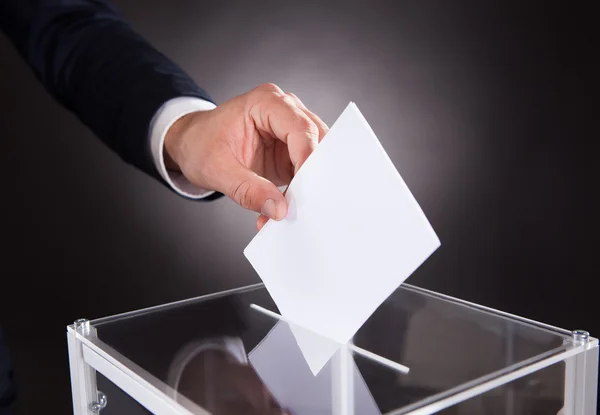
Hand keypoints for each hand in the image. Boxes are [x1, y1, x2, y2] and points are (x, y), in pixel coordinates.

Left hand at [164, 83, 327, 229]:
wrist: (191, 145)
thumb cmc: (199, 145)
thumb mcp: (217, 169)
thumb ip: (247, 189)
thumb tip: (277, 209)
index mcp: (266, 102)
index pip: (300, 128)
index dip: (307, 158)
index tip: (303, 190)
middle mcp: (284, 111)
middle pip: (316, 140)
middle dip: (311, 174)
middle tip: (302, 204)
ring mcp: (290, 131)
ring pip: (317, 157)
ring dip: (306, 185)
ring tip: (287, 208)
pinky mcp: (291, 151)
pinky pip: (306, 172)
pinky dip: (299, 191)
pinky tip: (281, 206)